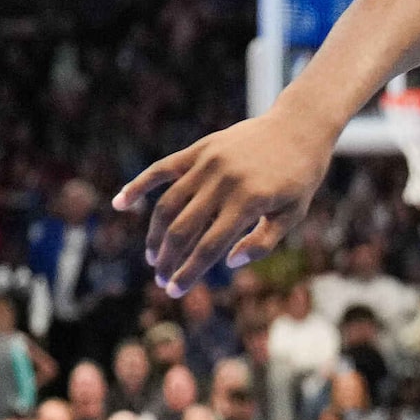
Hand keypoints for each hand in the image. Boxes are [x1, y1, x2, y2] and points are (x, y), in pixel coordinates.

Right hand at [115, 108, 335, 292]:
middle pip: (183, 229)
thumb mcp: (293, 214)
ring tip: (153, 256)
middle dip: (168, 259)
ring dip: (155, 234)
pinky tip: (120, 203)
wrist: (298, 127)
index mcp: (249, 201)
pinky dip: (139, 185)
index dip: (188, 272)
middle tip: (161, 278)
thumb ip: (263, 242)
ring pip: (169, 204)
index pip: (209, 247)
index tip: (173, 291)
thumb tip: (230, 262)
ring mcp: (208, 163)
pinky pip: (162, 169)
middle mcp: (224, 181)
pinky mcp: (199, 149)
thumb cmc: (299, 178)